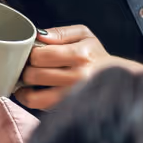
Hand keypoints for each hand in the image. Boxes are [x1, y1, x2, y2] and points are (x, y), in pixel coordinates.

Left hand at [17, 25, 142, 110]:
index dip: (31, 53)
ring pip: (33, 95)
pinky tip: (31, 92)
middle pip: (34, 75)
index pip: (40, 55)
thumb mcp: (84, 35)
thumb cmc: (95, 55)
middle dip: (26, 69)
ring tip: (28, 80)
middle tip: (29, 66)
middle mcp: (77, 78)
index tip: (33, 53)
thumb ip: (60, 33)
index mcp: (80, 55)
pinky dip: (29, 99)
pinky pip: (39, 106)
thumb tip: (38, 36)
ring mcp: (72, 97)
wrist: (118, 80)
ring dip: (24, 87)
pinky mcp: (67, 109)